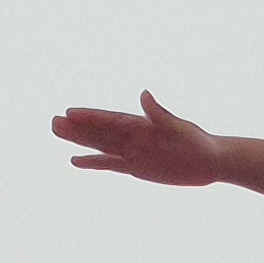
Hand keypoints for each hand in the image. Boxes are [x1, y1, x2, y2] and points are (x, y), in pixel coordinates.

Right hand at [52, 92, 226, 185]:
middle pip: (100, 132)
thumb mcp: (180, 128)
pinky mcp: (135, 168)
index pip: (111, 120)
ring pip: (100, 145)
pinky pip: (110, 165)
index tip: (70, 112)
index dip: (91, 117)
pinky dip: (93, 162)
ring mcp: (132, 152)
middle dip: (77, 128)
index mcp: (142, 125)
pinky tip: (75, 160)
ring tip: (57, 132)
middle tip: (53, 122)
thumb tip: (143, 94)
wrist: (209, 161)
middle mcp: (133, 137)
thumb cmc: (198, 142)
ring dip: (79, 141)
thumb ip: (160, 114)